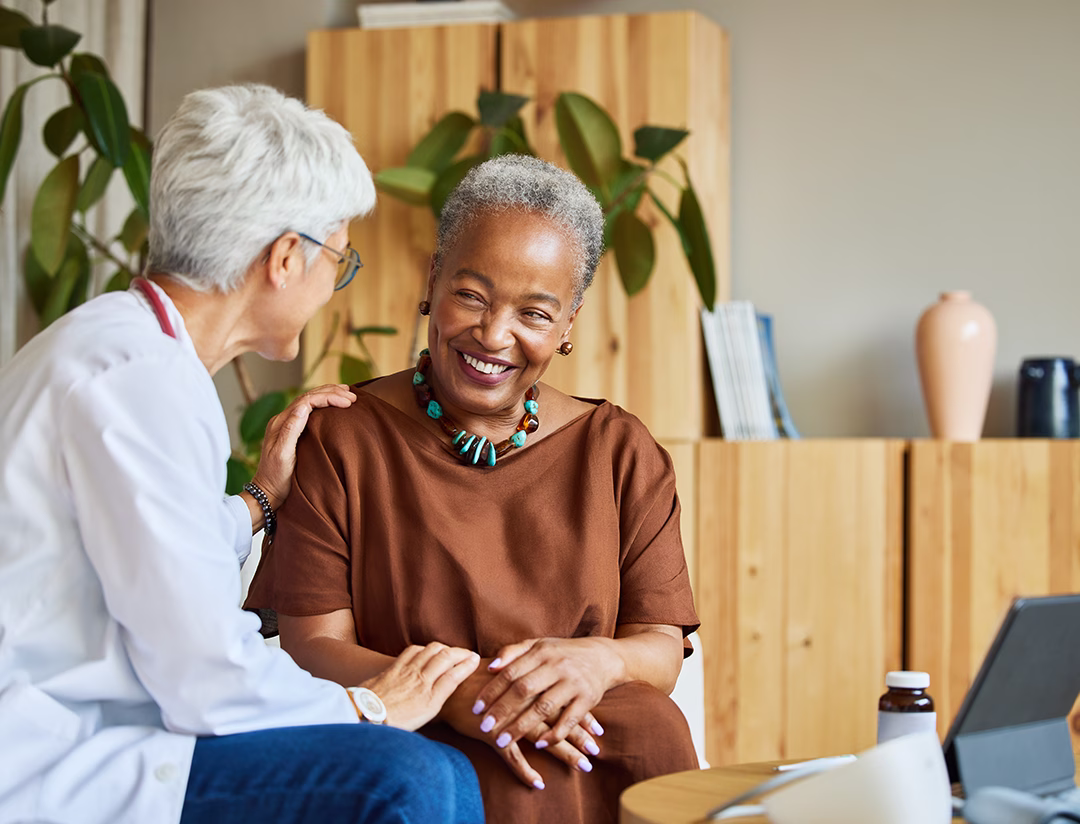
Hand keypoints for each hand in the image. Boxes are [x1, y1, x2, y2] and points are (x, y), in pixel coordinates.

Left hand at [252, 384, 355, 507]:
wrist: (268, 492)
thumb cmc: (276, 477)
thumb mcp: (282, 455)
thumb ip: (291, 430)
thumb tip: (303, 407)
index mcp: (281, 423)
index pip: (307, 401)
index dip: (328, 398)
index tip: (347, 402)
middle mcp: (283, 419)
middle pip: (309, 397)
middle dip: (331, 393)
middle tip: (352, 396)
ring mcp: (287, 424)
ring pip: (309, 401)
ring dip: (328, 395)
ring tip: (347, 393)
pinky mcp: (292, 431)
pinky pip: (309, 411)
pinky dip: (323, 404)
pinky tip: (333, 405)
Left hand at [361, 642, 479, 731]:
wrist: (364, 717)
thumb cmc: (393, 724)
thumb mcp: (422, 721)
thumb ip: (436, 703)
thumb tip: (448, 688)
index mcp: (430, 699)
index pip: (455, 676)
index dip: (468, 665)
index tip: (477, 660)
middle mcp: (421, 681)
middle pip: (446, 658)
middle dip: (461, 653)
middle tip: (469, 653)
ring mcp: (407, 671)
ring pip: (431, 650)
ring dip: (445, 648)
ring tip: (450, 651)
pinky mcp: (394, 666)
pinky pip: (413, 650)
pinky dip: (424, 648)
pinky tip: (426, 651)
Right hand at [439, 667, 602, 789]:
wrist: (448, 685)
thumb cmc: (478, 678)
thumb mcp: (507, 672)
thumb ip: (528, 677)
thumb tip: (547, 684)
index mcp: (529, 685)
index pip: (561, 702)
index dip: (580, 716)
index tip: (598, 731)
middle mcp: (523, 702)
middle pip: (557, 721)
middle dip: (578, 737)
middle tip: (596, 752)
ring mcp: (508, 719)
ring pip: (541, 738)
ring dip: (563, 753)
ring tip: (582, 765)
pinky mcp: (492, 734)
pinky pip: (511, 756)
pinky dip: (524, 770)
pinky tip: (538, 782)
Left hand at [472, 637, 620, 750]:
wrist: (604, 656)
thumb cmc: (563, 653)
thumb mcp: (540, 645)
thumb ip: (514, 652)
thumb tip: (490, 667)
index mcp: (541, 652)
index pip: (511, 672)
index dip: (492, 691)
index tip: (475, 708)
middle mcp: (557, 666)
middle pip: (524, 690)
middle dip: (502, 710)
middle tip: (483, 727)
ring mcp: (573, 682)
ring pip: (543, 707)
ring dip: (521, 726)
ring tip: (502, 741)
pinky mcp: (588, 698)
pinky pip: (569, 720)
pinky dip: (554, 734)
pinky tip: (540, 745)